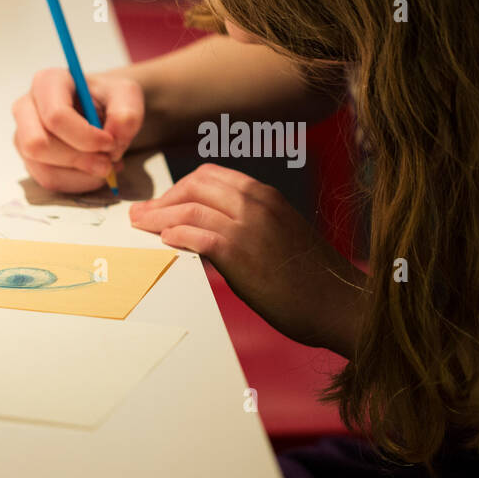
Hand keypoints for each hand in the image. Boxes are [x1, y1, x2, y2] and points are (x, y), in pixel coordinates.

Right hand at [12, 69, 143, 192]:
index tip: (110, 142)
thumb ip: (127, 112)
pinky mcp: (31, 159)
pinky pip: (50, 181)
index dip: (86, 136)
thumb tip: (115, 135)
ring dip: (82, 174)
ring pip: (44, 169)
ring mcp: (24, 136)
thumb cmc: (109, 98)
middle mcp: (26, 107)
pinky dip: (79, 183)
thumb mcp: (127, 95)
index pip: (55, 116)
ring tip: (106, 165)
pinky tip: (95, 171)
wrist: (104, 109)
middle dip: (79, 159)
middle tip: (108, 160)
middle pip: (38, 145)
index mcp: (47, 82)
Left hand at [129, 164, 366, 356]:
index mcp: (266, 196)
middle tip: (142, 213)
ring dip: (159, 216)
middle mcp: (256, 203)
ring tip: (142, 225)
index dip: (181, 187)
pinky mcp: (239, 252)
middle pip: (194, 185)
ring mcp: (247, 226)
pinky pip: (195, 234)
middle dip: (163, 198)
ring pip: (189, 207)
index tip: (165, 202)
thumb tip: (214, 231)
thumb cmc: (313, 277)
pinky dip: (175, 234)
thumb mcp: (283, 233)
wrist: (337, 302)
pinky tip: (166, 241)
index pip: (211, 176)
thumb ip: (252, 224)